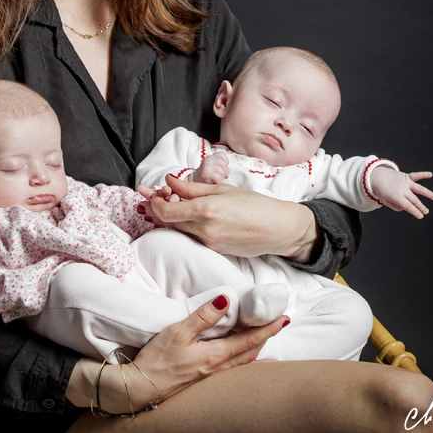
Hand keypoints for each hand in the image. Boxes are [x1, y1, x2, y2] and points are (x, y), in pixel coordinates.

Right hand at [66, 295, 288, 412]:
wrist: (140, 389)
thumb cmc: (157, 360)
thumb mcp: (177, 332)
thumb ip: (203, 316)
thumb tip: (226, 299)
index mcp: (215, 356)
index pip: (249, 340)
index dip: (268, 329)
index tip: (284, 318)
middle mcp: (218, 369)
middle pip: (251, 352)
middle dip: (268, 337)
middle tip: (281, 323)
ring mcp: (211, 377)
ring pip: (243, 362)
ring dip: (258, 349)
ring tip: (267, 338)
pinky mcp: (202, 381)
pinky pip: (233, 370)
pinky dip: (245, 362)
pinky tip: (246, 364)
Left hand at [141, 175, 319, 261]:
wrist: (278, 229)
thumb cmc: (254, 204)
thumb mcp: (222, 190)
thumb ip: (192, 188)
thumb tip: (169, 181)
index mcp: (206, 211)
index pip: (167, 211)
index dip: (155, 203)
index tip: (154, 194)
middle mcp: (204, 230)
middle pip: (169, 223)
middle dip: (158, 210)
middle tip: (154, 198)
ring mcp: (208, 244)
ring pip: (179, 231)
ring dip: (170, 219)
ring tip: (169, 205)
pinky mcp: (213, 251)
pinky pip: (192, 238)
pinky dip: (185, 227)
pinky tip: (187, 218)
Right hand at [193, 153, 229, 184]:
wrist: (195, 181)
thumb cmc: (206, 175)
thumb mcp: (213, 167)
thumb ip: (222, 167)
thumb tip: (227, 173)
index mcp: (210, 157)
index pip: (222, 155)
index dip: (225, 161)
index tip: (222, 167)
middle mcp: (208, 160)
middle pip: (224, 164)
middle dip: (224, 172)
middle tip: (218, 175)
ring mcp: (207, 167)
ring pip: (222, 172)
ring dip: (221, 178)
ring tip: (215, 179)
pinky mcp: (206, 174)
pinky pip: (219, 178)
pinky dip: (218, 182)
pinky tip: (214, 182)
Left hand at [370, 167, 432, 218]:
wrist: (377, 177)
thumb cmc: (382, 190)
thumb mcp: (386, 202)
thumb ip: (395, 207)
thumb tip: (405, 208)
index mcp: (396, 197)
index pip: (408, 206)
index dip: (415, 212)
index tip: (420, 216)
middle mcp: (402, 190)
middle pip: (414, 200)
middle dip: (421, 206)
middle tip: (426, 212)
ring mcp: (405, 182)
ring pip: (418, 188)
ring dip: (427, 193)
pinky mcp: (406, 176)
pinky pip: (415, 175)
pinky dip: (423, 174)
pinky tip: (430, 174)